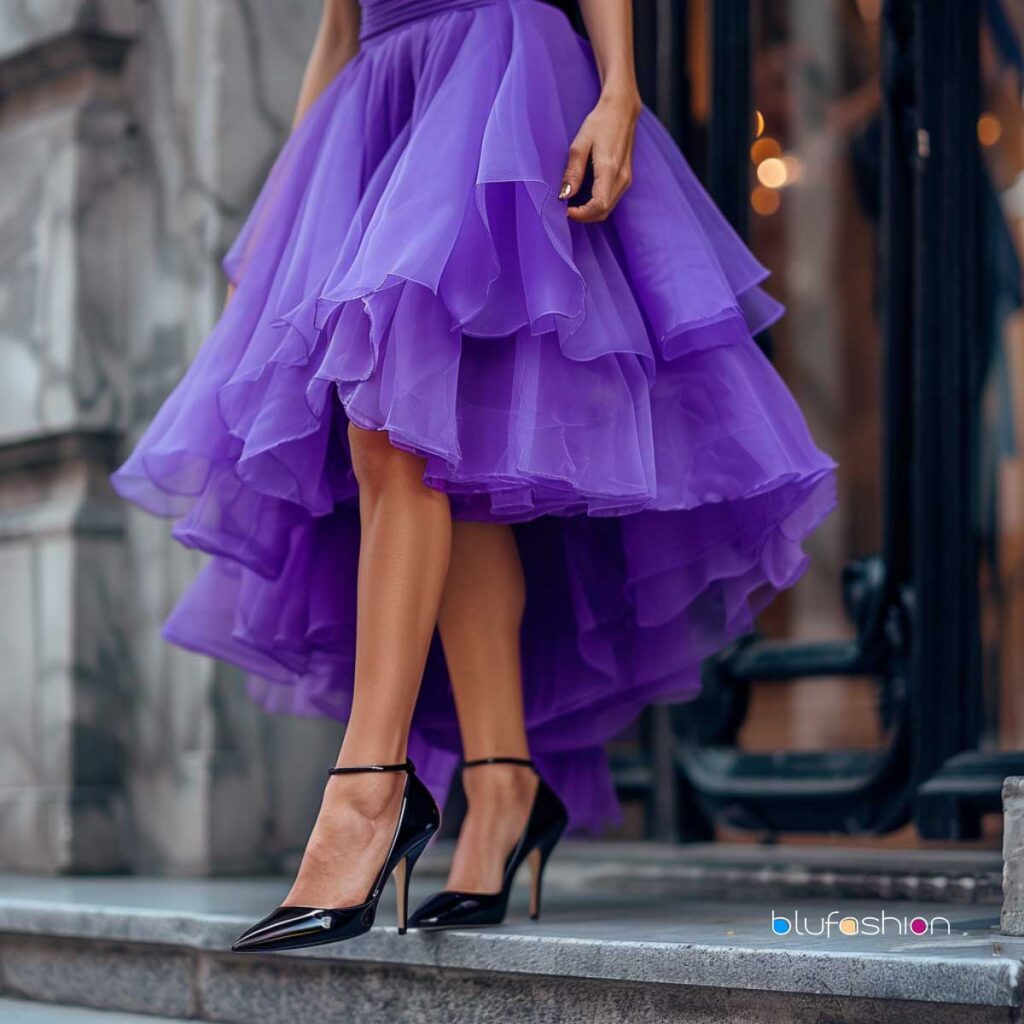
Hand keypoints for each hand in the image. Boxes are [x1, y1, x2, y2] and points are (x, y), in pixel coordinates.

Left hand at [560, 89, 640, 222]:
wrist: (622, 109)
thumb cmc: (600, 123)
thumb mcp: (580, 144)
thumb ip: (573, 172)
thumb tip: (564, 195)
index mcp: (610, 169)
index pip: (599, 205)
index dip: (581, 214)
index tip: (565, 210)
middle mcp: (622, 178)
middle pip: (604, 211)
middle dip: (584, 216)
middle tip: (566, 209)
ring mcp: (626, 179)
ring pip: (608, 208)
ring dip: (590, 212)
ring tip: (573, 203)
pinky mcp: (625, 178)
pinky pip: (611, 199)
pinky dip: (597, 204)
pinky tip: (584, 196)